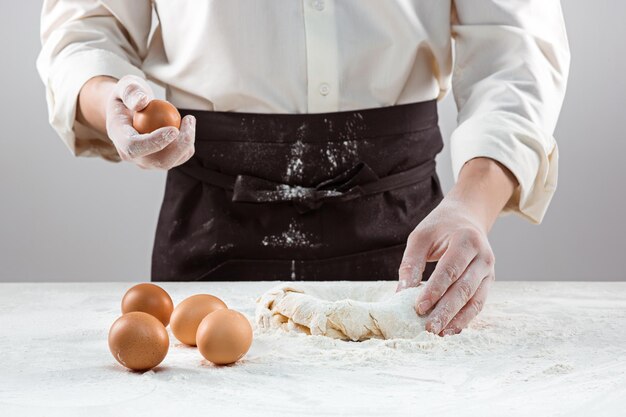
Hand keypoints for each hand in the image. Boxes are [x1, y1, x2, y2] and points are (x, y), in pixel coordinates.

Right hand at [105, 75, 195, 169]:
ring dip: (187, 142)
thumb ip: (131, 91)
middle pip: (158, 161)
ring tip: (189, 120)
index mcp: (119, 138)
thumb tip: (142, 102)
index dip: (155, 142)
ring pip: (171, 161)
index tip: (174, 129)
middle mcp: (131, 155)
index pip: (134, 147)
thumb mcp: (126, 85)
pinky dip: (187, 143)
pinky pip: (179, 157)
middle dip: (180, 145)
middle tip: (190, 121)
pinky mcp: (160, 161)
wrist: (130, 111)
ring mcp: (146, 161)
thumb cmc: (129, 96)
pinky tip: (188, 126)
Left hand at [397, 198, 494, 335]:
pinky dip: (465, 318)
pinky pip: (478, 304)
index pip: (451, 269)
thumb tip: (400, 294)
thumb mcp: (421, 237)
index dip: (435, 290)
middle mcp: (483, 256)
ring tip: (440, 334)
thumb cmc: (441, 227)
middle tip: (429, 328)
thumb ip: (411, 263)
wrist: (468, 217)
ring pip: (475, 300)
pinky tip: (450, 330)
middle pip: (464, 288)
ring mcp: (489, 271)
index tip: (419, 307)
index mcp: (467, 240)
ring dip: (457, 319)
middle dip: (446, 310)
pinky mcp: (488, 282)